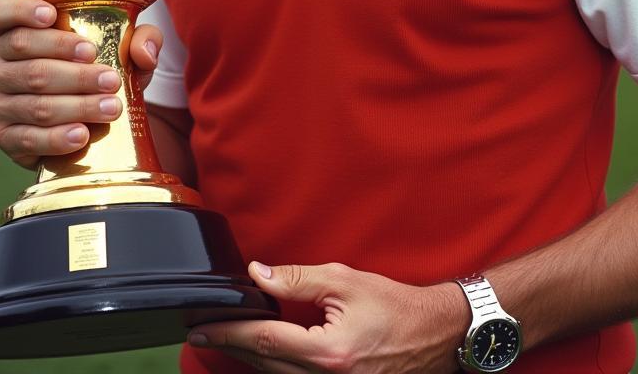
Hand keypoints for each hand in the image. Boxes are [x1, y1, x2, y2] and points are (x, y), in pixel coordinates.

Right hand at [0, 0, 162, 168]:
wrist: (87, 115)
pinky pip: (27, 138)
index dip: (21, 11)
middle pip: (28, 60)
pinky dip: (56, 138)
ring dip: (76, 105)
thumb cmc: (98, 67)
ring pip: (33, 102)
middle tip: (110, 78)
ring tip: (111, 107)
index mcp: (10, 30)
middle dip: (73, 70)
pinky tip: (82, 134)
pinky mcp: (3, 137)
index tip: (52, 15)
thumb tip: (144, 52)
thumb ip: (139, 38)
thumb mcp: (122, 46)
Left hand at [187, 261, 466, 372]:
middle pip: (264, 364)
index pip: (264, 341)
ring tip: (226, 338)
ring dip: (250, 357)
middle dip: (232, 346)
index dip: (229, 332)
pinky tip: (263, 350)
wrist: (435, 335)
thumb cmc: (396, 307)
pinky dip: (274, 364)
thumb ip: (297, 279)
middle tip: (203, 330)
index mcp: (327, 353)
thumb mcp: (345, 281)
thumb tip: (258, 274)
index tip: (202, 325)